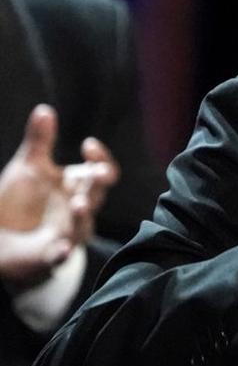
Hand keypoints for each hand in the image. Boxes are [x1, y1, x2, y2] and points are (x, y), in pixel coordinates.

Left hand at [0, 105, 119, 284]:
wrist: (2, 240)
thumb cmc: (20, 201)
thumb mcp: (28, 168)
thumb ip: (39, 142)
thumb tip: (44, 109)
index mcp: (74, 185)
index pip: (98, 171)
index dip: (100, 159)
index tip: (89, 146)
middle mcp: (77, 208)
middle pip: (96, 195)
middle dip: (98, 185)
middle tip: (98, 173)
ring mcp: (67, 232)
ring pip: (82, 225)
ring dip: (82, 215)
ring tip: (77, 204)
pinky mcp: (51, 255)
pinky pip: (61, 256)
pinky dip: (63, 253)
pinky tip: (63, 249)